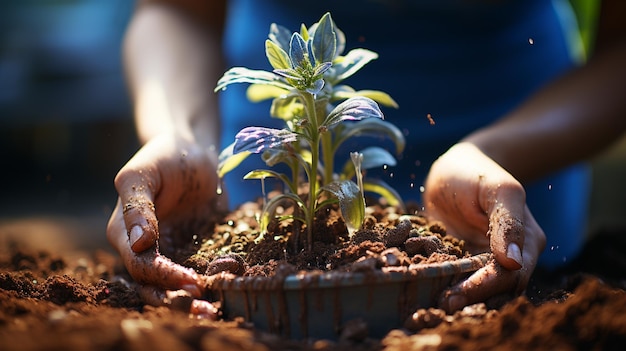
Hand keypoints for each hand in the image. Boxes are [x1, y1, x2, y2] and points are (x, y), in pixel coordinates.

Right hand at [106, 133, 226, 317]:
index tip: (192, 281)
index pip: (141, 266)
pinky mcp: (194, 250)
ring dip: (192, 302)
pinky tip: (230, 289)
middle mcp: (143, 249)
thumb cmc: (163, 156)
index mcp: (123, 233)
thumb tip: (139, 243)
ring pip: (174, 287)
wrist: (192, 150)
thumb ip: (137, 206)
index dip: (164, 278)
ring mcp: (169, 252)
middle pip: (154, 287)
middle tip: (206, 308)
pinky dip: (212, 284)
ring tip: (214, 311)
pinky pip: (200, 272)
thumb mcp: (144, 173)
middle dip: (177, 301)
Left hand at [423, 142, 545, 311]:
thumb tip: (513, 262)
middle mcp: (508, 259)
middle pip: (494, 290)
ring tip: (432, 306)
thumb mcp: (498, 189)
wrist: (455, 168)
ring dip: (457, 299)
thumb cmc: (479, 173)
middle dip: (469, 300)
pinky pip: (455, 280)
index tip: (457, 296)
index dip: (484, 288)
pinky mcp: (460, 262)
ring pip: (476, 291)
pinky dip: (444, 288)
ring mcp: (483, 262)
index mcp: (526, 243)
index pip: (509, 276)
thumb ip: (508, 222)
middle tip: (441, 306)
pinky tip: (425, 293)